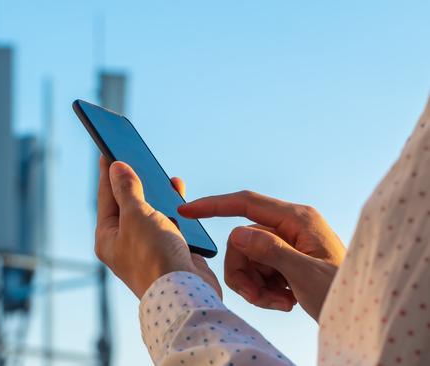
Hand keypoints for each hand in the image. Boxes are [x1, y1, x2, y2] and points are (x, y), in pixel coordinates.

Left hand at [95, 156, 221, 298]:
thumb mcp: (136, 215)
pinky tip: (179, 196)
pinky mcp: (170, 252)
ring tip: (162, 175)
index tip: (108, 148)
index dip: (108, 171)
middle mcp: (125, 243)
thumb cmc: (154, 256)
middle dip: (135, 180)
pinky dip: (175, 209)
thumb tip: (115, 167)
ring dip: (158, 194)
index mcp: (107, 237)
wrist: (186, 293)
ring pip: (152, 213)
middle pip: (128, 204)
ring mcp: (148, 248)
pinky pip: (171, 223)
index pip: (105, 196)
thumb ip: (127, 189)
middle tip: (135, 155)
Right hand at [178, 190, 345, 320]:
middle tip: (259, 297)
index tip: (186, 210)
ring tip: (278, 302)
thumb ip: (271, 251)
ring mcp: (287, 243)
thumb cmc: (342, 293)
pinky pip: (257, 270)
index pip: (246, 203)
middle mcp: (290, 226)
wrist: (360, 316)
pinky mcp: (285, 260)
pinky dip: (263, 290)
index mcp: (298, 219)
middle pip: (242, 240)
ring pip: (247, 258)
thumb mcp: (306, 275)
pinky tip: (284, 301)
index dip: (213, 205)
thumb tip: (237, 234)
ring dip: (254, 285)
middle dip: (244, 272)